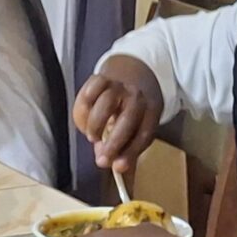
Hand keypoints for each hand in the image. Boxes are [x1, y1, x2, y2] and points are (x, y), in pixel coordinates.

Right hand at [75, 55, 164, 175]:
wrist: (133, 69)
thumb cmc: (132, 107)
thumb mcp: (138, 124)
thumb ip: (124, 145)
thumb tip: (106, 162)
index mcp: (151, 110)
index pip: (144, 134)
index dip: (131, 153)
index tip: (117, 167)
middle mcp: (137, 97)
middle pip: (126, 121)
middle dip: (113, 144)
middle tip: (101, 160)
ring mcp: (118, 86)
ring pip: (105, 104)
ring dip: (95, 125)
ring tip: (92, 137)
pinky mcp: (101, 78)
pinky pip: (89, 91)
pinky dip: (84, 106)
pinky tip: (85, 117)